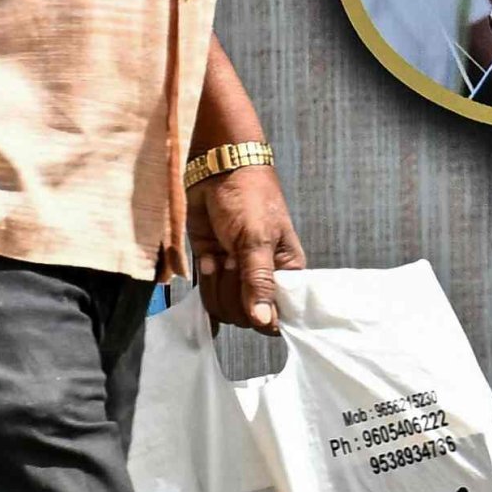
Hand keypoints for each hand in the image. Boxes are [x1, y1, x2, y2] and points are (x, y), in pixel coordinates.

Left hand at [188, 163, 303, 331]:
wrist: (217, 169)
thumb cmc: (248, 198)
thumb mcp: (257, 239)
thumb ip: (259, 283)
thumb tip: (265, 322)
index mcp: (286, 272)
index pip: (279, 314)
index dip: (264, 316)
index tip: (251, 301)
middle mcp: (263, 278)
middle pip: (246, 315)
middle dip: (233, 292)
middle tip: (233, 259)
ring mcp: (235, 274)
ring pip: (224, 307)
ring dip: (216, 284)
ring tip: (220, 254)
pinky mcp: (212, 266)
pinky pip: (207, 293)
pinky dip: (204, 281)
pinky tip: (209, 258)